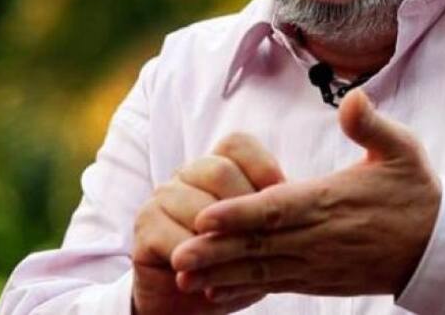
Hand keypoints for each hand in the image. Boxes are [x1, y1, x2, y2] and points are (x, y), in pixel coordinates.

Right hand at [131, 134, 284, 314]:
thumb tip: (298, 199)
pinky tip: (210, 278)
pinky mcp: (145, 228)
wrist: (186, 303)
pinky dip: (201, 263)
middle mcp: (185, 175)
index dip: (262, 167)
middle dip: (245, 207)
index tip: (280, 196)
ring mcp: (160, 198)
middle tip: (257, 239)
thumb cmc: (228, 265)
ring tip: (236, 264)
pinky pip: (179, 239)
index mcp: (214, 168)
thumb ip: (269, 214)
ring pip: (199, 207)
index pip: (237, 145)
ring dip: (223, 241)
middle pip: (219, 170)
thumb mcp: (256, 237)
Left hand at [169, 90, 440, 301]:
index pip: (278, 210)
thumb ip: (371, 125)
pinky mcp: (318, 280)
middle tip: (175, 255)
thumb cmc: (416, 192)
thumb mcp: (403, 151)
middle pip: (259, 246)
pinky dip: (242, 289)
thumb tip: (353, 97)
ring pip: (262, 270)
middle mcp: (319, 237)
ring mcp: (317, 263)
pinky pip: (274, 286)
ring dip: (220, 274)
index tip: (205, 217)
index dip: (240, 214)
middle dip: (215, 251)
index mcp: (331, 202)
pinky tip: (213, 291)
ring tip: (183, 276)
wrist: (439, 247)